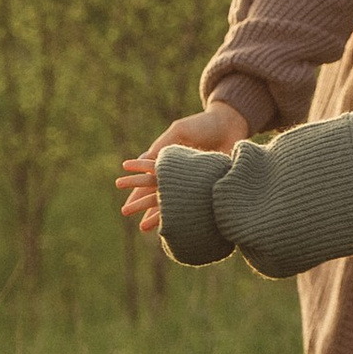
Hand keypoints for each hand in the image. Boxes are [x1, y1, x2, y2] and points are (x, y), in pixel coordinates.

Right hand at [114, 97, 248, 236]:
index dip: (135, 184)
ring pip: (171, 202)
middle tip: (124, 212)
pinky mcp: (206, 188)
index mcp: (169, 160)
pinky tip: (173, 226)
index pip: (148, 176)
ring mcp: (192, 183)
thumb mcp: (179, 132)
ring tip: (143, 228)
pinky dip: (182, 215)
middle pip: (155, 191)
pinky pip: (191, 205)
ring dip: (156, 215)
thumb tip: (141, 160)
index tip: (121, 191)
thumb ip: (162, 146)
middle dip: (140, 202)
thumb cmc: (202, 126)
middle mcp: (178, 175)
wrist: (230, 126)